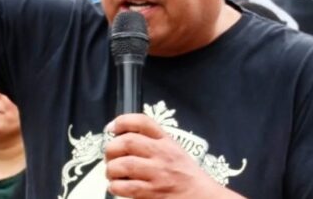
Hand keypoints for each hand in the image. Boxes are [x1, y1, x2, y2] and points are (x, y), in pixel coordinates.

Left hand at [104, 114, 239, 198]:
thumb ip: (151, 141)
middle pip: (128, 142)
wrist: (203, 197)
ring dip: (111, 169)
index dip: (122, 121)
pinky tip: (117, 187)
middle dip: (110, 149)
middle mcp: (162, 154)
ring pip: (124, 165)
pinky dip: (115, 186)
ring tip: (111, 173)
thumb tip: (118, 138)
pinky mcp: (154, 193)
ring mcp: (158, 174)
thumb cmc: (184, 174)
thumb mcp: (173, 150)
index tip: (111, 129)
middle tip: (109, 157)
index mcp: (166, 141)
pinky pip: (127, 187)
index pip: (143, 122)